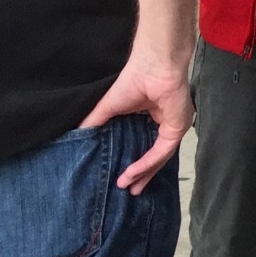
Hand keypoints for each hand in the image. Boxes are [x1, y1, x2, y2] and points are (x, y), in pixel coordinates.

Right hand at [79, 48, 192, 194]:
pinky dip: (146, 163)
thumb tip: (78, 141)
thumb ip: (95, 124)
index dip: (135, 163)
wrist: (153, 65)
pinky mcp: (178, 127)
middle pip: (155, 155)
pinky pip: (162, 151)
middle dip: (142, 174)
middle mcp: (165, 123)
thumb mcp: (108, 108)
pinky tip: (133, 172)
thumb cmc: (133, 80)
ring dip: (143, 172)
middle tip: (129, 191)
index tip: (121, 179)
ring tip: (127, 186)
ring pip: (159, 156)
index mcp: (151, 117)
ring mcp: (173, 125)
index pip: (144, 145)